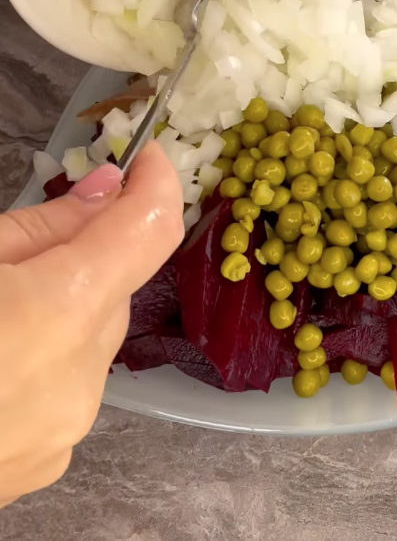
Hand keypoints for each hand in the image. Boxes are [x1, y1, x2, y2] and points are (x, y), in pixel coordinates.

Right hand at [0, 142, 183, 506]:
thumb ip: (41, 225)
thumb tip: (107, 190)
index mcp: (61, 312)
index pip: (150, 229)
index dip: (157, 182)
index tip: (144, 156)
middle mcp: (81, 378)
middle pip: (112, 290)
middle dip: (82, 259)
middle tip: (17, 254)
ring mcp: (66, 430)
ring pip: (89, 341)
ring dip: (58, 314)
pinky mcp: (46, 462)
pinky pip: (65, 389)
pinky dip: (41, 364)